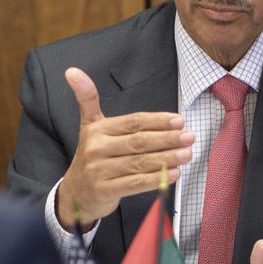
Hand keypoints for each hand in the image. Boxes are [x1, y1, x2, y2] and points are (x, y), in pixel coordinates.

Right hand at [55, 67, 193, 229]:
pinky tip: (173, 174)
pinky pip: (135, 184)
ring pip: (140, 163)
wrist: (74, 193)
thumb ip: (87, 98)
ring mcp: (100, 171)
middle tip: (189, 137)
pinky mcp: (105, 190)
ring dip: (166, 158)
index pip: (133, 122)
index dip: (157, 121)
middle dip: (167, 139)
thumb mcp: (89, 126)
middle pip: (138, 142)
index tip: (179, 121)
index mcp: (98, 130)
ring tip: (187, 154)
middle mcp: (97, 149)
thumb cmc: (93, 156)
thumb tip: (73, 70)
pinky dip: (156, 179)